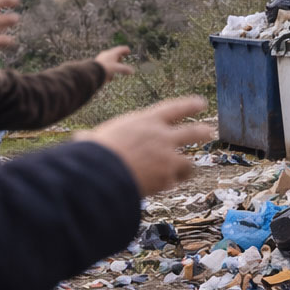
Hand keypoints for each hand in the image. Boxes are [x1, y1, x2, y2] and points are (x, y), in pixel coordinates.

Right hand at [76, 97, 212, 195]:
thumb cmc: (94, 152)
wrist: (102, 172)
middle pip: (192, 132)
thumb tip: (80, 139)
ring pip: (188, 162)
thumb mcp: (96, 136)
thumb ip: (97, 137)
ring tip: (186, 171)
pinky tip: (160, 186)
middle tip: (209, 132)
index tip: (201, 103)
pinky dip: (168, 184)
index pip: (174, 108)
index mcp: (146, 121)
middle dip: (202, 132)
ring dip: (186, 167)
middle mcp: (162, 136)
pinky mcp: (168, 177)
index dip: (189, 105)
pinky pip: (174, 181)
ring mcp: (168, 157)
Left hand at [94, 45, 133, 81]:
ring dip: (114, 63)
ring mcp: (101, 60)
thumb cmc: (106, 68)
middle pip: (114, 54)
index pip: (120, 49)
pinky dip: (109, 68)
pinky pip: (105, 66)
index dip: (125, 50)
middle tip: (123, 58)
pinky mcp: (98, 66)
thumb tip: (132, 71)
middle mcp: (106, 55)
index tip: (128, 51)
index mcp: (111, 53)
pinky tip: (110, 74)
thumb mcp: (117, 68)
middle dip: (119, 56)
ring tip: (117, 66)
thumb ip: (125, 69)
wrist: (92, 72)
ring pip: (110, 60)